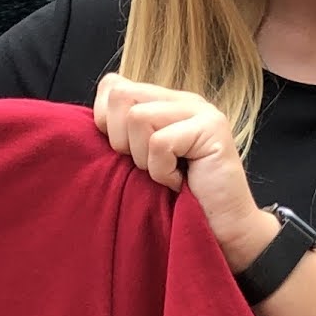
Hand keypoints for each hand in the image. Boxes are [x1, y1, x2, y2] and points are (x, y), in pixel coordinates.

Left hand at [93, 73, 271, 269]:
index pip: (113, 85)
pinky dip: (162, 172)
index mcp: (164, 102)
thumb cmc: (176, 201)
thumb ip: (122, 133)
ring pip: (138, 118)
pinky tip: (180, 182)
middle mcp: (183, 100)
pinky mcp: (211, 128)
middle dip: (121, 140)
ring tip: (167, 174)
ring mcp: (200, 111)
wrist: (221, 231)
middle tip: (147, 166)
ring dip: (145, 159)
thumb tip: (94, 117)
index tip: (123, 152)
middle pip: (121, 95)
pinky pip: (160, 143)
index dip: (104, 120)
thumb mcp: (140, 160)